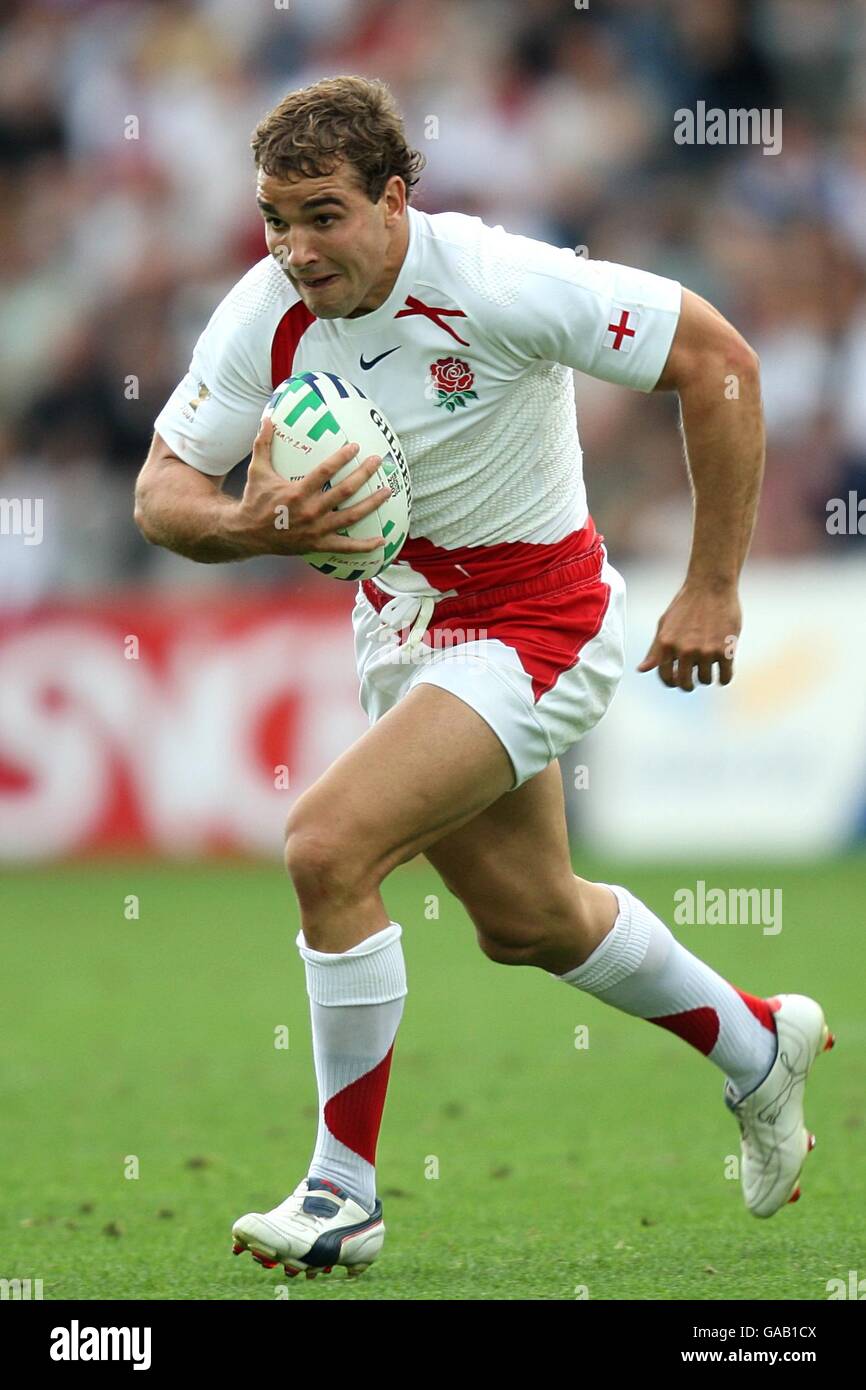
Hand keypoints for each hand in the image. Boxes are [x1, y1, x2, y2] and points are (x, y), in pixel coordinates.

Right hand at [234, 414, 391, 556]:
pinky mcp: (318, 545)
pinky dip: (364, 546)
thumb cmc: (255, 499)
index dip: (342, 458)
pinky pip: (345, 547)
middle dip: (364, 474)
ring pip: (351, 516)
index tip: (356, 447)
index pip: (325, 471)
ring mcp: (316, 530)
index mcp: (297, 492)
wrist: (247, 534)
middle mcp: (310, 511)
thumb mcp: (257, 470)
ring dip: (371, 504)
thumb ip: (263, 443)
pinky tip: (382, 540)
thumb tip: (268, 417)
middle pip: (345, 491)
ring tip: (387, 491)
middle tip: (377, 462)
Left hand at [637, 582, 740, 690]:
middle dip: (689, 684)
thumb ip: (655, 650)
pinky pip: (725, 677)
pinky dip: (724, 678)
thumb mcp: (664, 625)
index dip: (672, 682)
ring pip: (706, 680)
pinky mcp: (725, 650)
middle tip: (694, 679)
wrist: (711, 586)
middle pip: (686, 683)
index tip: (678, 680)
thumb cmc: (686, 605)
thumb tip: (641, 670)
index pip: (666, 677)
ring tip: (709, 666)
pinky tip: (723, 672)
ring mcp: (705, 651)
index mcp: (666, 645)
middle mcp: (684, 650)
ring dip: (708, 677)